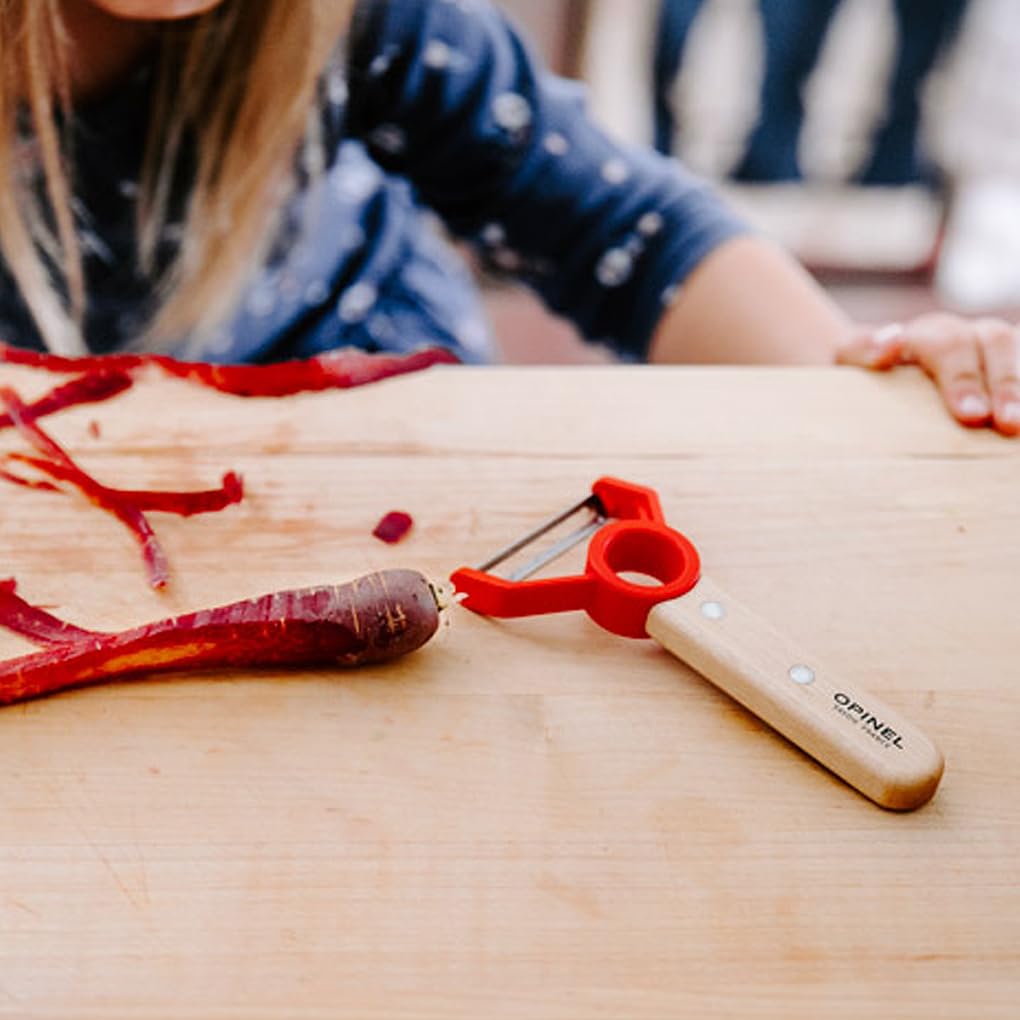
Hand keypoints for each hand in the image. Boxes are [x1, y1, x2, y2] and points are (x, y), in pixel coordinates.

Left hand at [837, 313, 1019, 436]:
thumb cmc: (861, 377)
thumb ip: (862, 349)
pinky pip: (1017, 364)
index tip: (971, 415)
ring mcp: (987, 348)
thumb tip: (893, 338)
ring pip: (1014, 348)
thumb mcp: (847, 362)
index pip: (947, 345)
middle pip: (993, 342)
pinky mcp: (999, 366)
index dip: (962, 379)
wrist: (872, 380)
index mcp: (924, 336)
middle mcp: (963, 335)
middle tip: (1008, 423)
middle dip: (1004, 384)